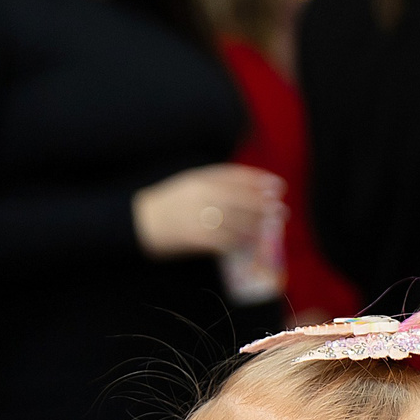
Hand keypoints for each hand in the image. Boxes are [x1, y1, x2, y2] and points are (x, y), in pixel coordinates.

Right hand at [132, 164, 282, 258]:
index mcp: (199, 179)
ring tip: (269, 227)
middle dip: (265, 205)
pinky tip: (249, 243)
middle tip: (281, 210)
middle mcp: (201, 195)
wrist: (137, 221)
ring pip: (237, 221)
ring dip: (257, 225)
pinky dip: (240, 241)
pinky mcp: (196, 237)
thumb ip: (215, 182)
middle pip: (242, 199)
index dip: (260, 181)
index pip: (236, 177)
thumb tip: (249, 187)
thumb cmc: (167, 203)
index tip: (278, 186)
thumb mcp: (188, 183)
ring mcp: (198, 216)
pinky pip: (225, 240)